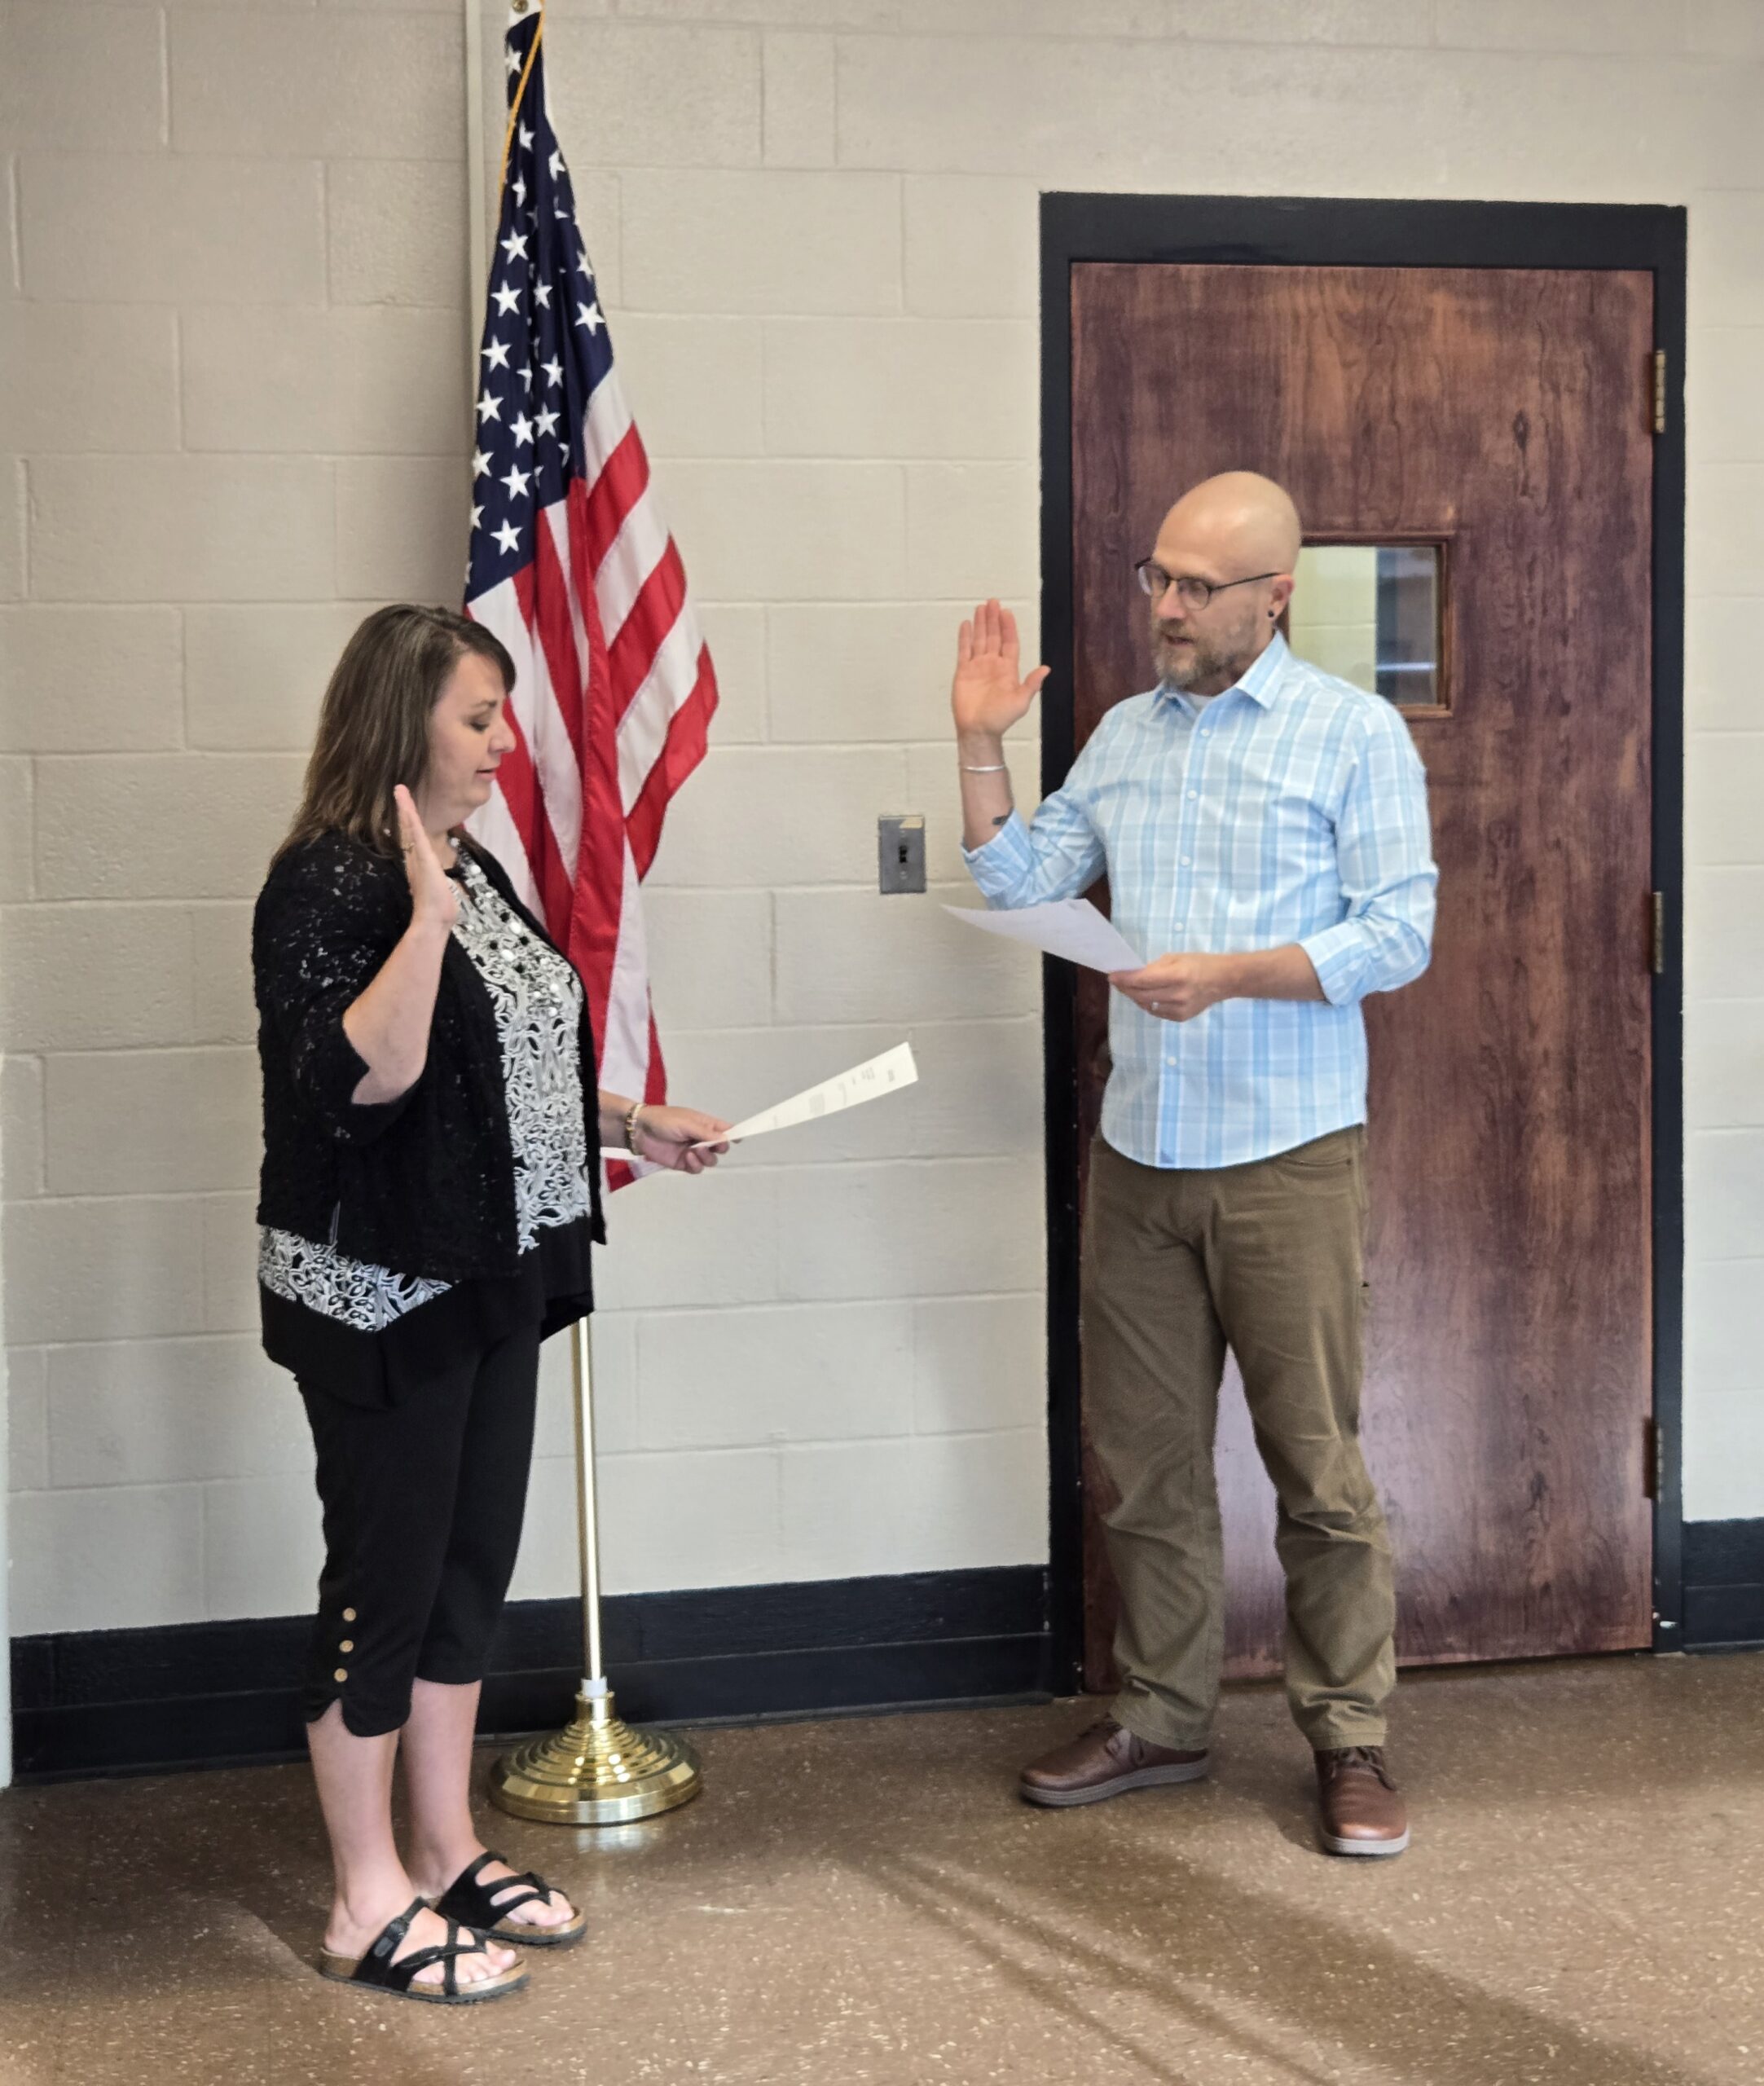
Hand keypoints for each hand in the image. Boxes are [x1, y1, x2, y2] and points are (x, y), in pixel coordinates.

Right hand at [395, 784, 457, 931]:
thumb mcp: (437, 895)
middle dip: (403, 811)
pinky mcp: (422, 855)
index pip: (412, 841)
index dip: (407, 826)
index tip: (404, 812)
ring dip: (404, 807)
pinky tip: (405, 802)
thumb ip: (433, 890)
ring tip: (400, 789)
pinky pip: (415, 831)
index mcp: (418, 866)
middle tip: (398, 792)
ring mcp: (417, 856)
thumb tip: (433, 895)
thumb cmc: (438, 911)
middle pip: (407, 830)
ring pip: (409, 827)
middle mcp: (414, 859)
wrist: (434, 919)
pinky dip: (409, 815)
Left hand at [633, 1104, 732, 1176]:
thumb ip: (706, 1133)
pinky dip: (696, 1165)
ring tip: (694, 1151)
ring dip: (706, 1157)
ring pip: (710, 1160)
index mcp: (705, 1124)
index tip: (739, 1139)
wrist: (640, 1130)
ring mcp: (693, 1151)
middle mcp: (702, 1138)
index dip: (734, 1134)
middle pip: (721, 1148)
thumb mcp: (687, 1123)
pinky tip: (688, 1158)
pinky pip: (697, 1168)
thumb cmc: (665, 1120)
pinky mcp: (683, 1163)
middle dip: (720, 1148)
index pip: (725, 1130)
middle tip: (713, 1146)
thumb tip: (726, 1140)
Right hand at [952, 600, 1049, 742]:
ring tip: (980, 607)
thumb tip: (1046, 668)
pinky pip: (964, 651)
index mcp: (1008, 669)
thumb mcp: (1021, 702)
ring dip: (980, 624)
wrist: (978, 730)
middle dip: (993, 619)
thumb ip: (1031, 684)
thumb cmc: (1001, 718)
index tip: (1006, 612)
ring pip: (979, 640)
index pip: (1009, 642)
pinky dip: (964, 637)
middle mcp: (993, 664)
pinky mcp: (963, 672)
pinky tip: (965, 624)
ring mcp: (977, 667)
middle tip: (992, 601)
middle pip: (994, 637)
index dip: (1008, 627)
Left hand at [1110, 953, 1239, 1022]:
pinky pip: (1156, 1012)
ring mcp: (1179, 1009)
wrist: (1224, 981)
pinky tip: (1148, 997)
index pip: (1142, 980)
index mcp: (1177, 975)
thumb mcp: (1176, 958)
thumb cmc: (1199, 963)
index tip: (1112, 976)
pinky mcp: (1181, 1018)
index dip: (1125, 979)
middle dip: (1126, 989)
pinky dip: (1149, 1004)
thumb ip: (1154, 968)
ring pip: (1147, 1005)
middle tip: (1117, 982)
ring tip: (1131, 988)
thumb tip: (1133, 976)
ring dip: (1136, 997)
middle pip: (1141, 995)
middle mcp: (1177, 995)